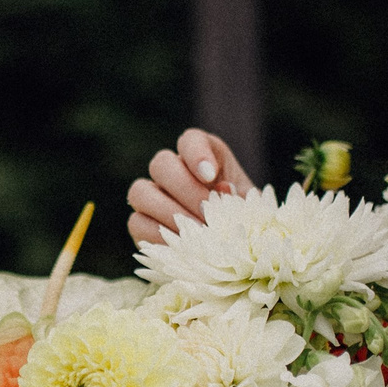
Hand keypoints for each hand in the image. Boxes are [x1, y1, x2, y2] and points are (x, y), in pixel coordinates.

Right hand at [125, 129, 255, 247]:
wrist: (235, 245)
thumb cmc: (243, 219)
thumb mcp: (250, 203)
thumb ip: (238, 195)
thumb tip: (221, 192)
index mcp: (201, 156)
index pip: (191, 141)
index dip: (197, 154)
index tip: (211, 175)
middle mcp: (171, 170)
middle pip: (162, 164)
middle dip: (185, 190)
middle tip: (206, 212)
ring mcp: (151, 196)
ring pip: (140, 192)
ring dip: (168, 213)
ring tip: (195, 231)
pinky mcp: (141, 223)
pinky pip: (137, 223)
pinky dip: (159, 235)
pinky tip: (181, 245)